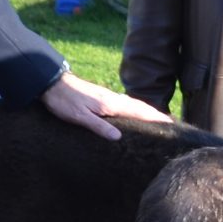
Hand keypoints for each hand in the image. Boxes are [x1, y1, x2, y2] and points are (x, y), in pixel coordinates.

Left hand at [39, 73, 166, 140]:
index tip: (170, 123)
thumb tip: (118, 138)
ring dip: (146, 112)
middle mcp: (113, 99)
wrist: (52, 83)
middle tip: (171, 123)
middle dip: (156, 115)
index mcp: (110, 104)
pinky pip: (125, 104)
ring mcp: (108, 97)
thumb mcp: (80, 117)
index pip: (138, 111)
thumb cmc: (64, 101)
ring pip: (133, 105)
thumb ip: (99, 127)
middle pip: (139, 107)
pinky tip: (134, 114)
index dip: (155, 118)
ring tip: (158, 120)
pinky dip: (135, 109)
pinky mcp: (102, 97)